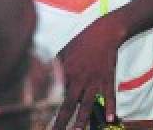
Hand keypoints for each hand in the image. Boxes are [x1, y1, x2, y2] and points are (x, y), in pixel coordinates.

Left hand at [51, 15, 125, 129]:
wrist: (106, 31)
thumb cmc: (83, 40)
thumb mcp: (63, 52)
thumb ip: (55, 68)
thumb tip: (47, 80)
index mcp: (66, 72)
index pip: (54, 94)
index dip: (46, 107)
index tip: (42, 121)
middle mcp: (79, 78)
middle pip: (68, 104)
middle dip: (61, 122)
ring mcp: (95, 79)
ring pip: (87, 104)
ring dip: (82, 120)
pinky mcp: (108, 78)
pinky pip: (109, 95)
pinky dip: (111, 107)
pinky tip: (110, 118)